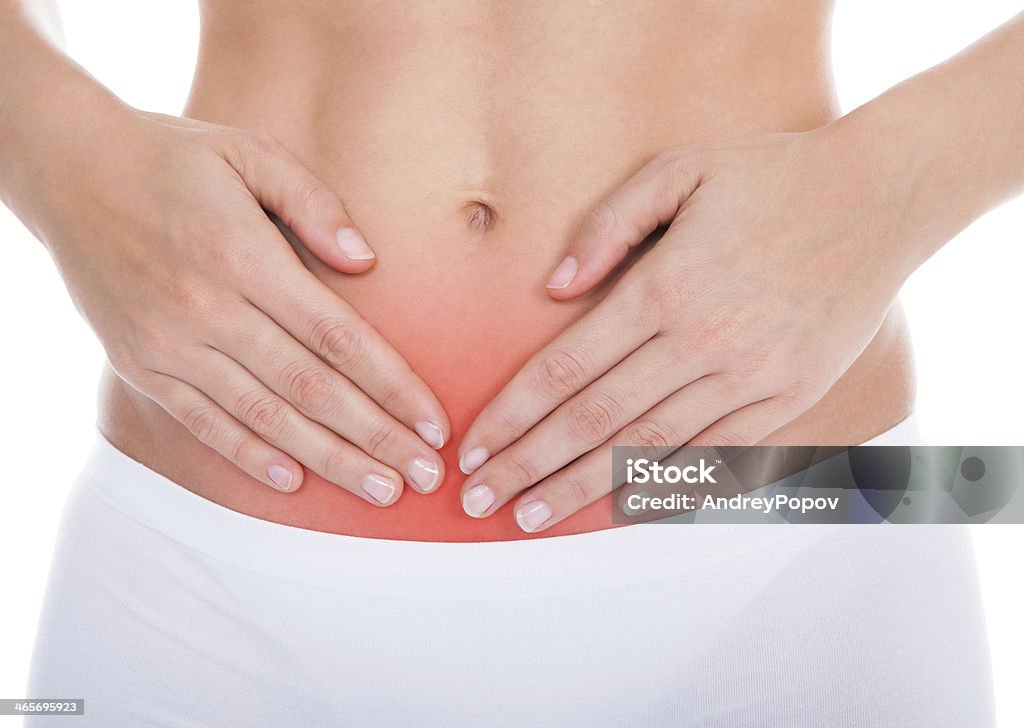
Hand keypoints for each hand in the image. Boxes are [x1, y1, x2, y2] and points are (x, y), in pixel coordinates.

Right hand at [44, 110, 447, 502]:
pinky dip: (249, 455)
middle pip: (311, 388)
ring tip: (380, 490)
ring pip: (264, 416)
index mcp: (244, 255)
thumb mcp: (249, 152)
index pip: (338, 337)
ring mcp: (170, 344)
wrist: (69, 171)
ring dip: (328, 460)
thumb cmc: (174, 159)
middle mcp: (208, 309)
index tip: (434, 424)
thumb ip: (313, 202)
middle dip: (376, 438)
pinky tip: (293, 483)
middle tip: (424, 477)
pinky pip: (203, 422)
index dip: (393, 386)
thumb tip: (367, 261)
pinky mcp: (142, 366)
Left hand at [457, 127, 914, 531]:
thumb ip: (609, 225)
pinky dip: (663, 487)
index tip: (474, 446)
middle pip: (597, 419)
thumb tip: (552, 288)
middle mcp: (705, 339)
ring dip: (583, 487)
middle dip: (531, 465)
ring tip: (532, 517)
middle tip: (481, 500)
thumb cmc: (772, 175)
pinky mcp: (789, 397)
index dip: (514, 413)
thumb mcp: (682, 168)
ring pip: (650, 449)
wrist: (882, 196)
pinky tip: (620, 509)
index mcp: (668, 284)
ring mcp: (752, 376)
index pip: (567, 367)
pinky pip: (715, 457)